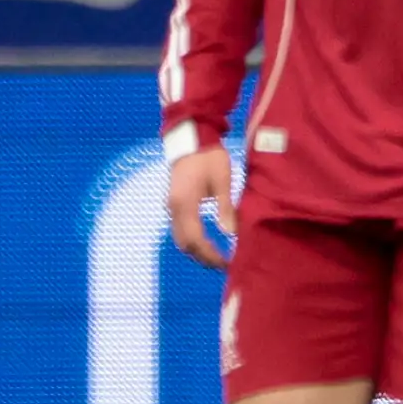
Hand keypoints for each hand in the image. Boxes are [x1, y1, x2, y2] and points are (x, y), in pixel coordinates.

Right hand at [166, 145, 238, 269]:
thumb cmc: (210, 157)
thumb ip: (225, 208)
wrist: (192, 138)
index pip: (196, 239)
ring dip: (196, 250)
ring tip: (217, 257)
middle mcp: (173, 208)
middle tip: (223, 264)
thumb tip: (231, 234)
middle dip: (203, 257)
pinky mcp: (174, 203)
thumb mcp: (223, 181)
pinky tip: (207, 242)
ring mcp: (171, 206)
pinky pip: (180, 229)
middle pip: (185, 243)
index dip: (210, 254)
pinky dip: (192, 240)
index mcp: (185, 203)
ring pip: (180, 238)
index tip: (227, 262)